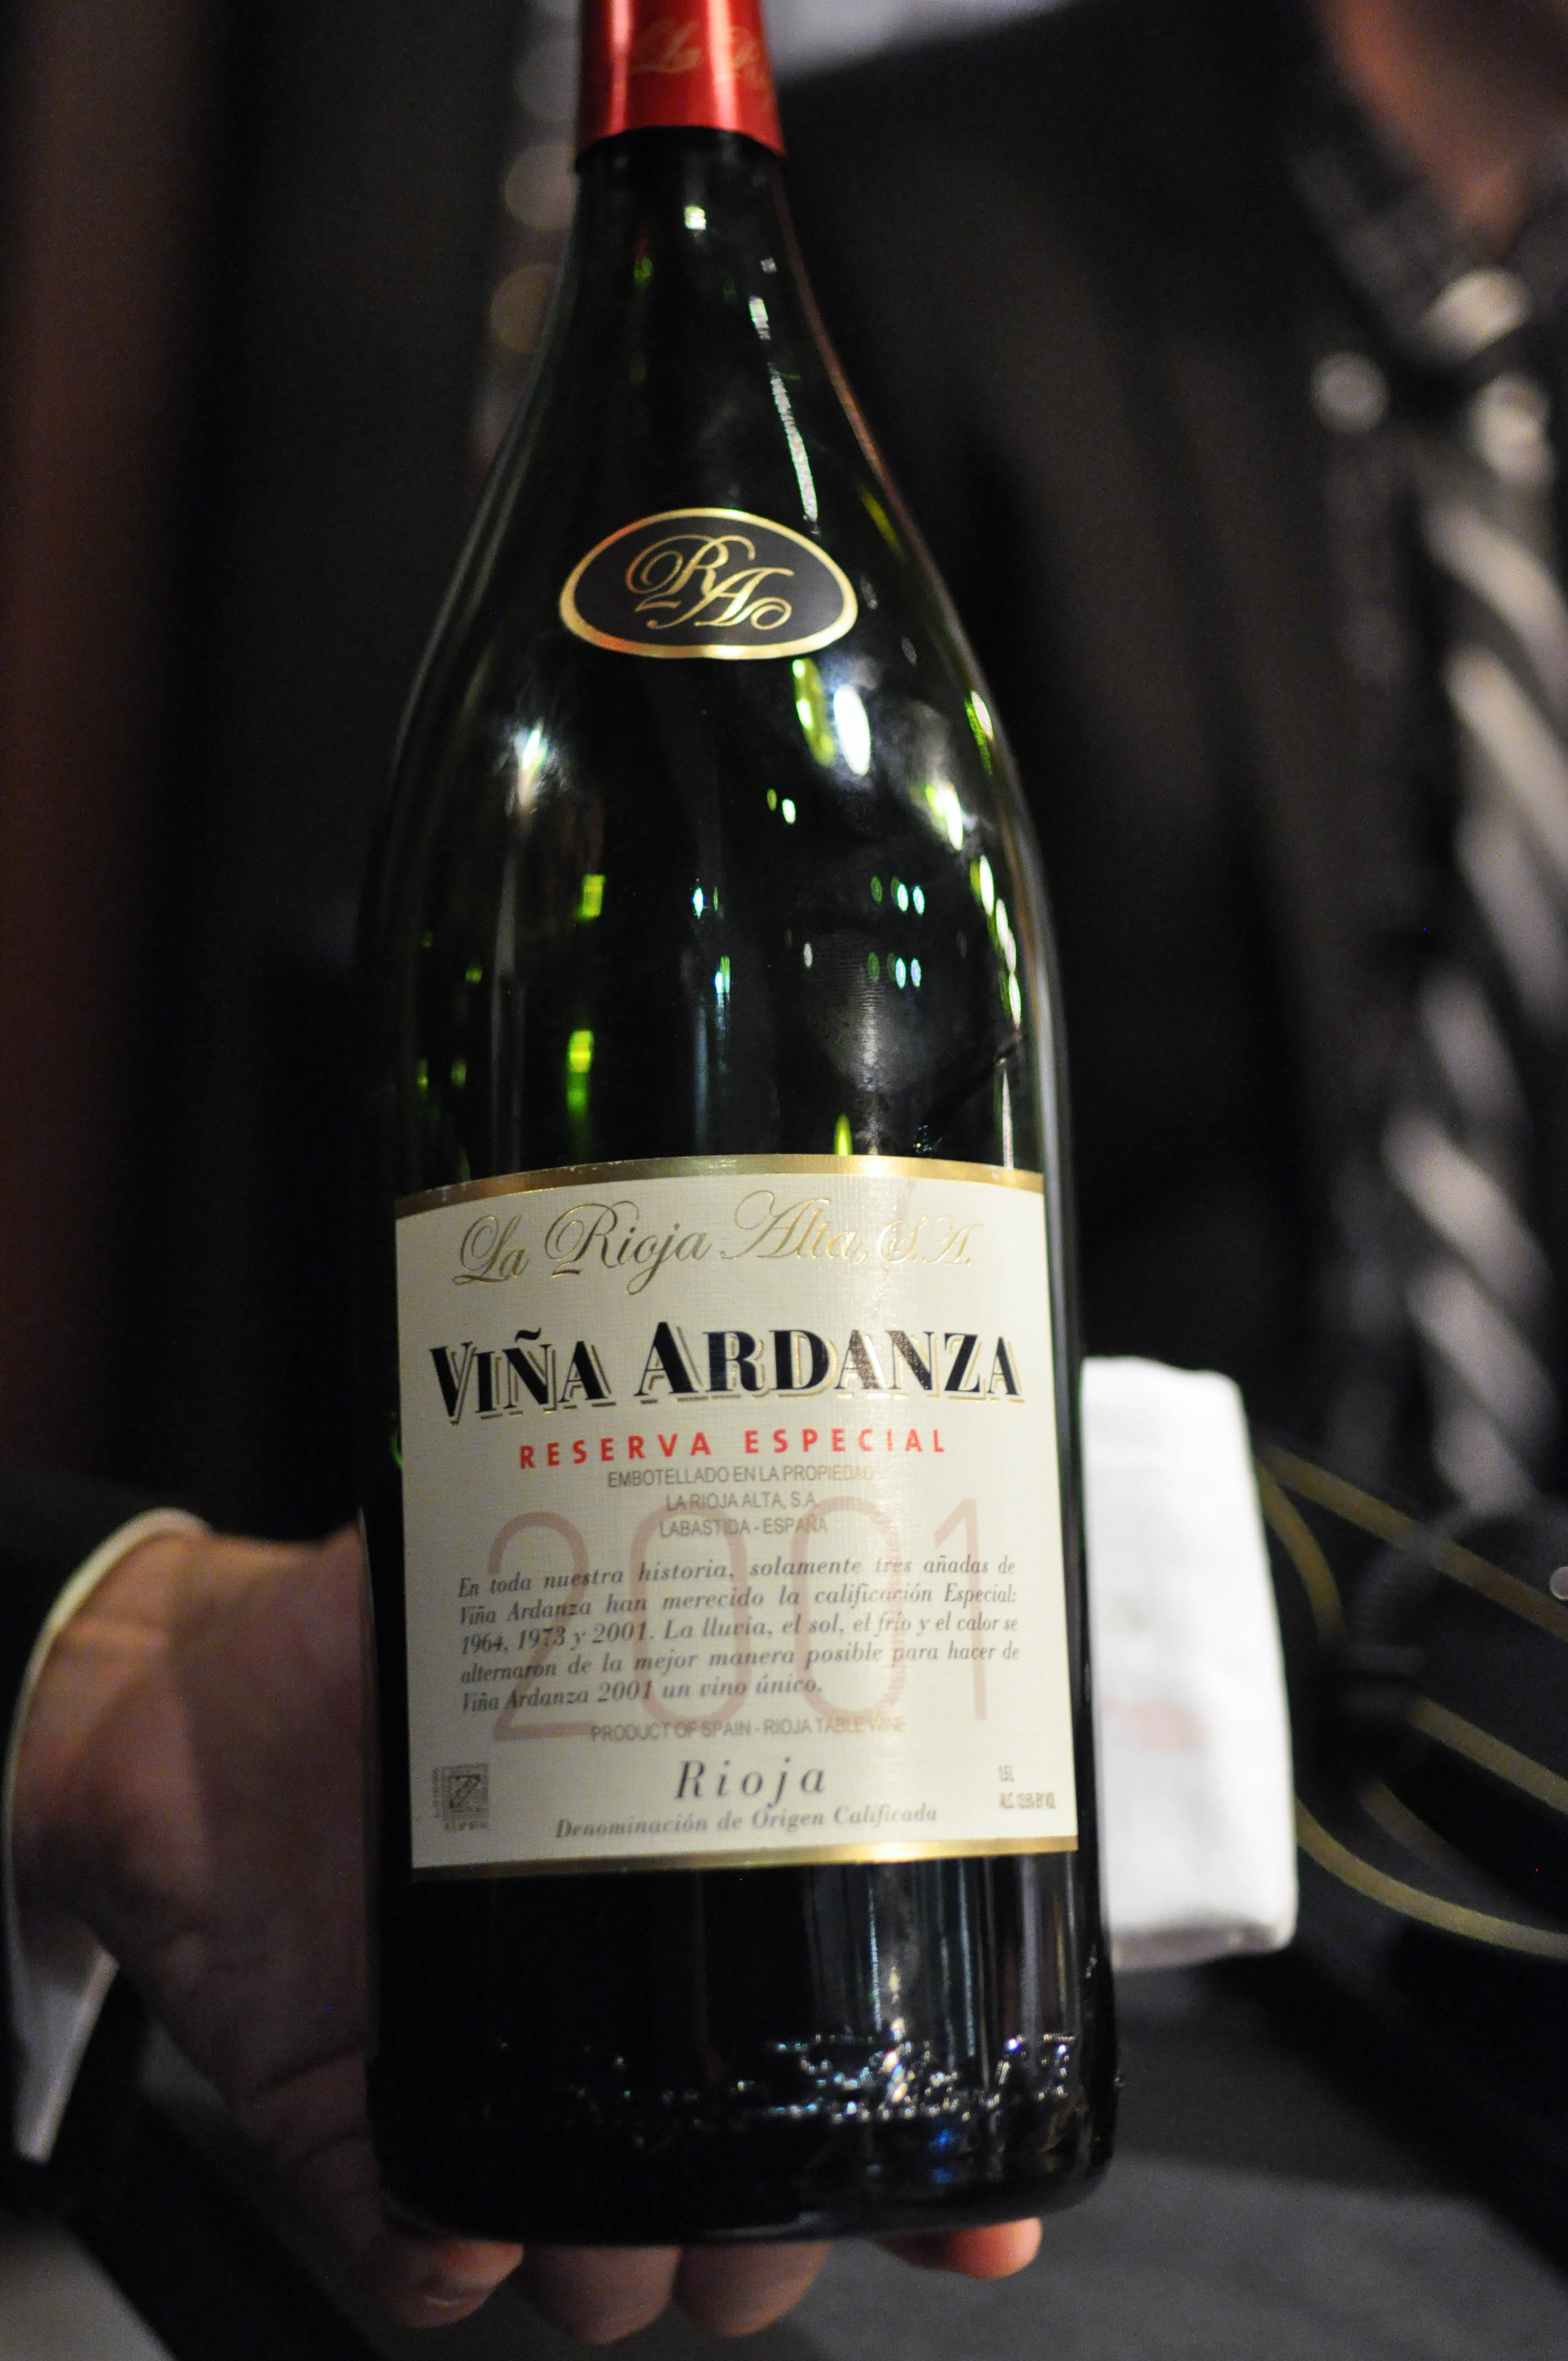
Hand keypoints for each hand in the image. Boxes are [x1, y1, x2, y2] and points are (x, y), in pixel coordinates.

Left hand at [14, 1527, 1041, 2340]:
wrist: (177, 1696)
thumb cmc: (354, 1641)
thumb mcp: (504, 1569)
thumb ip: (610, 1543)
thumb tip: (730, 1467)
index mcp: (653, 1913)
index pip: (820, 2065)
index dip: (918, 2163)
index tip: (989, 2214)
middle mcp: (589, 2020)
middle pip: (727, 2202)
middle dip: (768, 2232)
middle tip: (773, 2188)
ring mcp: (480, 2084)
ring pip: (595, 2254)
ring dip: (627, 2259)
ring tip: (620, 2201)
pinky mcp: (349, 2128)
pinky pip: (412, 2249)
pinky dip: (443, 2255)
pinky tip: (464, 2207)